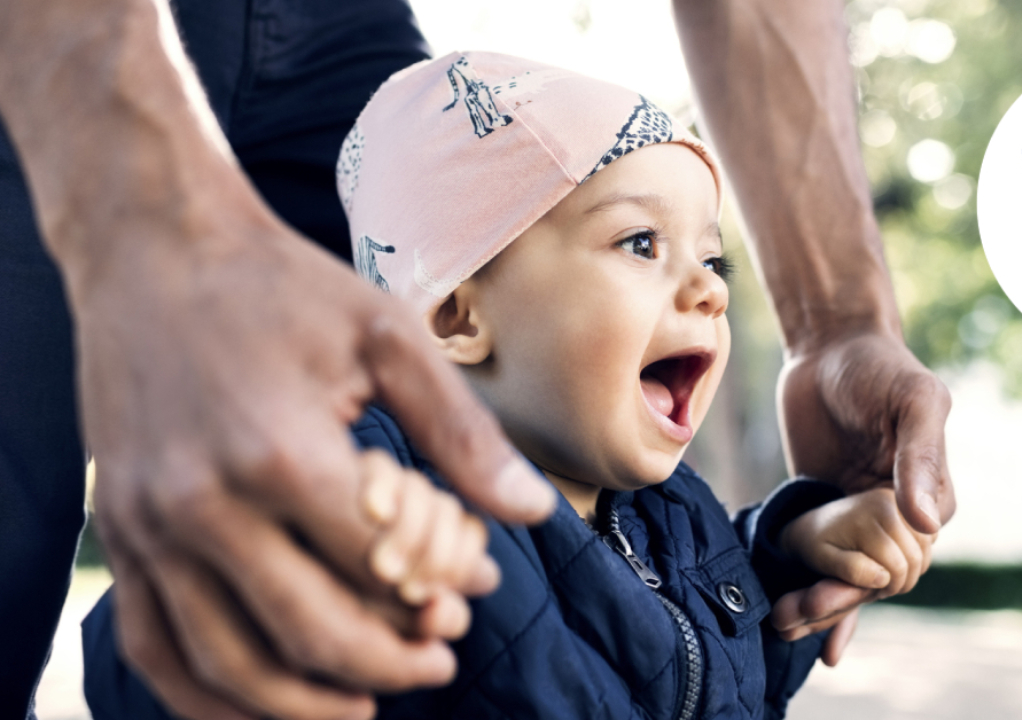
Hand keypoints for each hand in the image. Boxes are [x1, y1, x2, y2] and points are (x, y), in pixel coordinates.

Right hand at [83, 200, 555, 719]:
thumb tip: (533, 512)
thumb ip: (461, 433)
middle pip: (311, 629)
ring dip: (307, 703)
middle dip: (391, 660)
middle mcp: (201, 502)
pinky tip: (265, 706)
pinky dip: (207, 700)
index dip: (442, 587)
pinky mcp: (117, 532)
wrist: (155, 250)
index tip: (477, 588)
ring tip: (367, 704)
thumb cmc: (282, 288)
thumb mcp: (388, 338)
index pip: (382, 562)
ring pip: (229, 663)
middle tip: (439, 659)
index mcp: (280, 450)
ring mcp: (145, 526)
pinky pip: (153, 648)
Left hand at [775, 330, 953, 662]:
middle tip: (803, 612)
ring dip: (821, 604)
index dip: (880, 576)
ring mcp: (858, 515)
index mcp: (930, 496)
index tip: (852, 588)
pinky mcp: (822, 509)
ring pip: (846, 574)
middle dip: (842, 598)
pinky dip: (812, 588)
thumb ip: (922, 457)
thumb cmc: (880, 367)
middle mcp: (896, 514)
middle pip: (875, 575)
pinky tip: (795, 623)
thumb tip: (926, 523)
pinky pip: (819, 556)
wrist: (830, 344)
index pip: (909, 555)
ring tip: (786, 626)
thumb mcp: (913, 401)